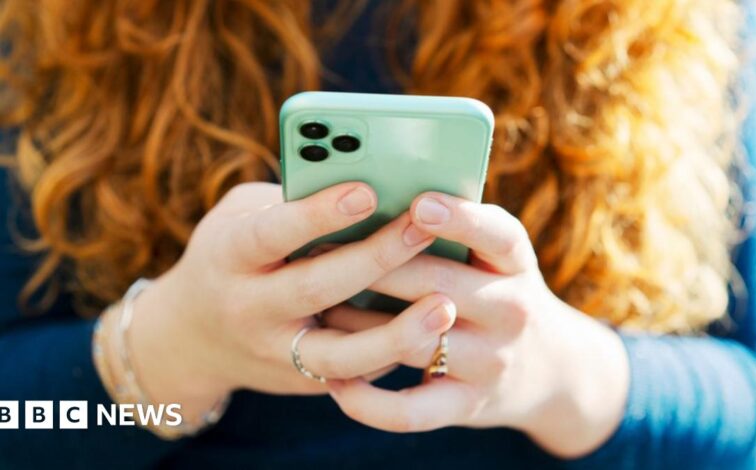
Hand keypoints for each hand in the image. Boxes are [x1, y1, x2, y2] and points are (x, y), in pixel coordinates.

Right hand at [99, 183, 456, 423]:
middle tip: (422, 228)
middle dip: (374, 259)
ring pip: (340, 355)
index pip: (272, 234)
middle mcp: (248, 309)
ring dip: (396, 334)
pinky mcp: (303, 382)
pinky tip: (432, 331)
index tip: (367, 191)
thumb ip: (291, 203)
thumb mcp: (241, 217)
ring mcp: (276, 354)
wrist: (194, 338)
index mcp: (228, 256)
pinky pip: (356, 374)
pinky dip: (395, 352)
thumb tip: (371, 186)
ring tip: (444, 306)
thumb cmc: (231, 256)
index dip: (318, 215)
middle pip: (315, 289)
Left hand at [323, 192, 629, 457]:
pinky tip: (336, 382)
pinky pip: (411, 411)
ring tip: (316, 311)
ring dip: (356, 327)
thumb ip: (453, 231)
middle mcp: (511, 310)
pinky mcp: (468, 405)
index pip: (499, 236)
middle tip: (318, 248)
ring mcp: (491, 362)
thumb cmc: (496, 292)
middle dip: (374, 266)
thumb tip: (372, 202)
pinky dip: (368, 402)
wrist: (549, 368)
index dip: (461, 219)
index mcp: (515, 263)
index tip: (418, 204)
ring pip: (413, 341)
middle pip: (436, 284)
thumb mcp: (495, 258)